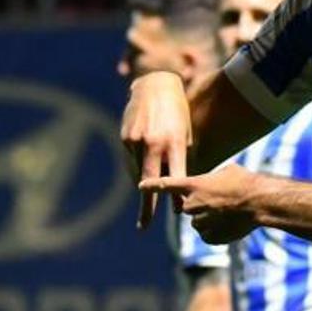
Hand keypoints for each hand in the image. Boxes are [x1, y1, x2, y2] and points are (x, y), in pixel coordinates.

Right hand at [121, 70, 191, 229]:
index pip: (175, 175)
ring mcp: (136, 141)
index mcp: (175, 142)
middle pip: (150, 182)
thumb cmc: (178, 113)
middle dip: (148, 206)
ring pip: (138, 173)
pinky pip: (131, 162)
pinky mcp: (125, 138)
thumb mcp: (186, 133)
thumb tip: (178, 186)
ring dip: (145, 184)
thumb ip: (181, 158)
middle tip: (144, 225)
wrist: (156, 85)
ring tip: (150, 189)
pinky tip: (144, 167)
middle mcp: (154, 143)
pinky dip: (138, 168)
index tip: (177, 212)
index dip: (175, 195)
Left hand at [139, 163, 258, 244]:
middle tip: (220, 201)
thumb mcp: (227, 171)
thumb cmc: (245, 182)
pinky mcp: (209, 238)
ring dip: (209, 219)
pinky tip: (231, 224)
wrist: (260, 202)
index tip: (141, 186)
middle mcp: (192, 205)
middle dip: (199, 206)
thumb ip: (211, 179)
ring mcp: (200, 223)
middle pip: (187, 208)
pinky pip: (207, 235)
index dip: (153, 185)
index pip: (167, 185)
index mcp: (194, 186)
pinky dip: (216, 232)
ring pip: (198, 223)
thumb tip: (211, 182)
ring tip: (229, 213)